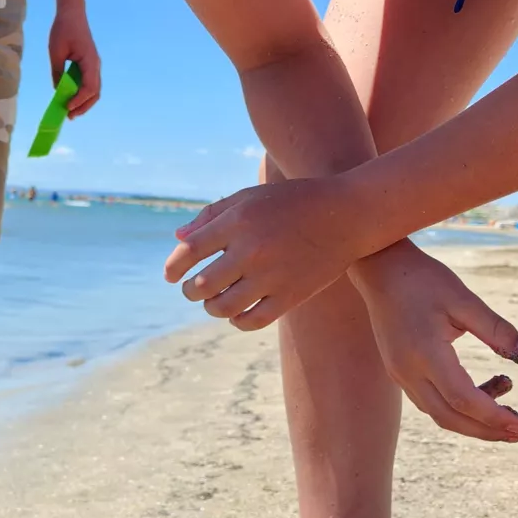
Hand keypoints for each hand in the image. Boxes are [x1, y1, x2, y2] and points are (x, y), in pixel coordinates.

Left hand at [48, 2, 101, 115]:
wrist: (72, 13)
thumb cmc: (63, 29)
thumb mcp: (55, 52)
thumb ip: (57, 72)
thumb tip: (57, 90)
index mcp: (89, 61)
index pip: (89, 88)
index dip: (79, 100)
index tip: (67, 107)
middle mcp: (95, 65)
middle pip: (95, 93)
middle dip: (83, 106)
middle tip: (70, 116)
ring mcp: (94, 65)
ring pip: (94, 90)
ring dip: (84, 102)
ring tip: (70, 111)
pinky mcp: (90, 64)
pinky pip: (89, 83)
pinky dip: (82, 93)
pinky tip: (71, 98)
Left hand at [164, 176, 358, 328]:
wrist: (347, 215)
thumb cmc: (292, 202)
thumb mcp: (250, 197)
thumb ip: (212, 216)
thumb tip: (178, 240)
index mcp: (239, 221)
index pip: (190, 252)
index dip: (174, 267)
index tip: (170, 275)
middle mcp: (252, 250)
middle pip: (201, 284)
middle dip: (189, 290)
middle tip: (190, 289)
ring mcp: (272, 276)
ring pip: (223, 307)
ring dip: (211, 307)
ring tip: (212, 301)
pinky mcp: (291, 296)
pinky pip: (251, 320)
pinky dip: (237, 320)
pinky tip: (236, 312)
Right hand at [356, 239, 517, 441]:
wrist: (379, 269)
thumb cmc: (423, 280)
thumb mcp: (465, 300)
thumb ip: (499, 331)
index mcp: (426, 353)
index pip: (463, 399)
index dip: (494, 416)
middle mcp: (408, 371)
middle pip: (449, 417)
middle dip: (485, 430)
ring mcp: (400, 374)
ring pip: (439, 413)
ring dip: (473, 421)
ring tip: (508, 407)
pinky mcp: (399, 372)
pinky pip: (430, 401)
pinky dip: (457, 406)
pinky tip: (483, 391)